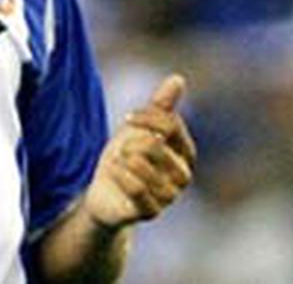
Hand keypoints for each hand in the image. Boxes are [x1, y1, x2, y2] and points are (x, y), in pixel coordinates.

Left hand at [83, 74, 196, 229]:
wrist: (106, 194)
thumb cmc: (126, 158)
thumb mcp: (139, 129)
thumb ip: (160, 107)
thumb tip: (178, 79)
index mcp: (186, 153)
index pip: (171, 124)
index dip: (146, 116)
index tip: (129, 117)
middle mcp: (183, 176)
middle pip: (153, 144)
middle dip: (129, 142)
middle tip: (122, 150)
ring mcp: (169, 196)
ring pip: (141, 164)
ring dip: (120, 159)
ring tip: (118, 163)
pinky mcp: (151, 212)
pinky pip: (136, 187)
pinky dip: (119, 174)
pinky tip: (113, 171)